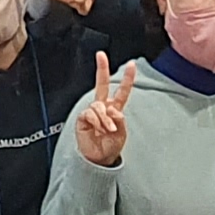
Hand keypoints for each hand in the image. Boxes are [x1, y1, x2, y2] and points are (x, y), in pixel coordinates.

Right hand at [71, 51, 131, 167]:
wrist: (99, 159)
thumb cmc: (111, 147)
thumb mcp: (122, 134)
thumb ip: (120, 120)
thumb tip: (112, 110)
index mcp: (115, 109)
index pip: (122, 91)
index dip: (127, 78)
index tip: (131, 64)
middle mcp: (103, 107)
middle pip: (101, 84)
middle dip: (101, 68)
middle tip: (101, 55)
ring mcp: (92, 112)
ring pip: (99, 106)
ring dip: (105, 119)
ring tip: (107, 130)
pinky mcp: (83, 118)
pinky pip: (90, 114)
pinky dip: (97, 122)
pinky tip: (97, 130)